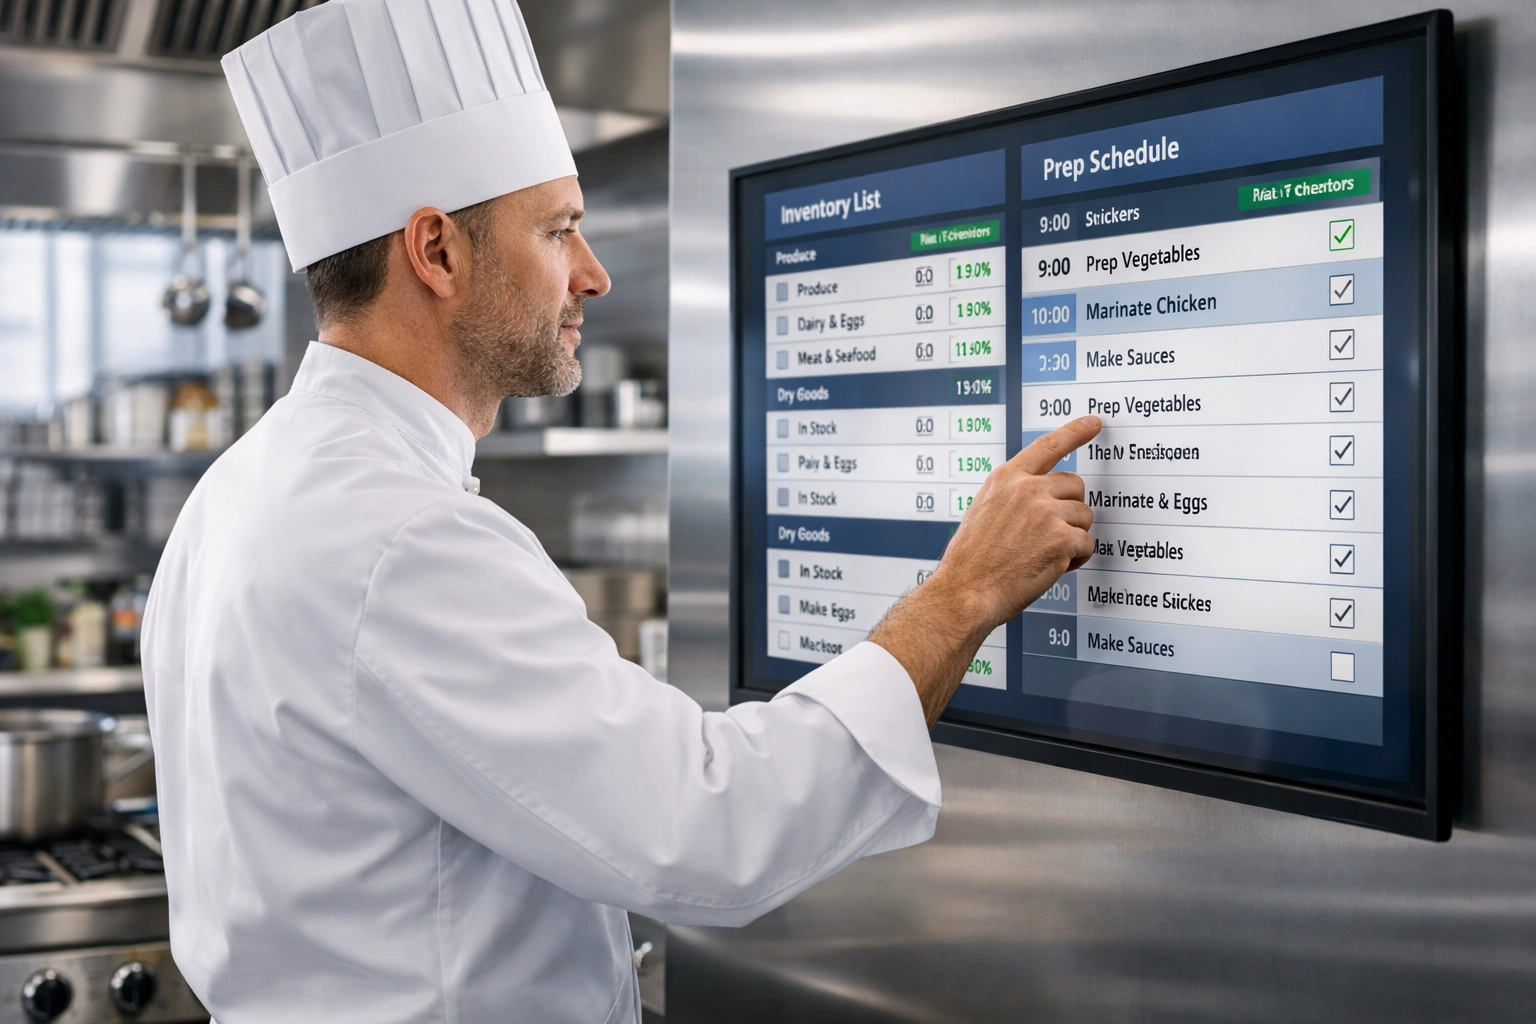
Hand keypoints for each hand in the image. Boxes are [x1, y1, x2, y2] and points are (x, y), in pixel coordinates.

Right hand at [868, 416, 1100, 725]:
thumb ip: (1013, 496)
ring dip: (1072, 536)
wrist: (966, 591)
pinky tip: (1051, 566)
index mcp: (1006, 479)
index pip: (1047, 445)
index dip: (1074, 431)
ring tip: (1044, 553)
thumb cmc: (972, 560)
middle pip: (1076, 485)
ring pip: (1084, 516)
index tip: (1092, 422)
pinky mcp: (1061, 538)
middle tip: (1050, 533)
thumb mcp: (984, 511)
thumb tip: (1041, 496)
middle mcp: (1027, 489)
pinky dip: (1075, 558)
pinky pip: (1087, 543)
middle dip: (1070, 509)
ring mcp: (1046, 512)